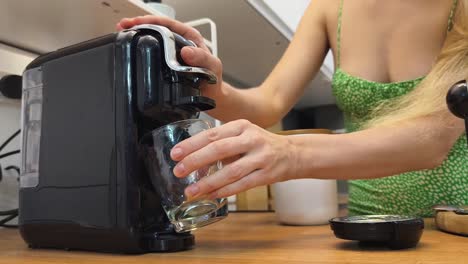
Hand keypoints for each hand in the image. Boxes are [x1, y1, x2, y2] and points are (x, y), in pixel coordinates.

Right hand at [116, 15, 222, 100]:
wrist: (212, 96)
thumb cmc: (214, 80)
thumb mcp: (212, 66)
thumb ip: (203, 58)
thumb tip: (187, 52)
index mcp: (190, 37)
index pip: (167, 23)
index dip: (150, 21)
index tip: (137, 23)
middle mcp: (180, 42)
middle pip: (156, 28)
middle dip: (138, 25)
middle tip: (123, 26)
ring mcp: (172, 53)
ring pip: (152, 39)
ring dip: (137, 36)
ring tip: (123, 34)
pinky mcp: (167, 64)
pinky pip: (153, 54)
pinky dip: (141, 50)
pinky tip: (132, 50)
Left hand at [170, 119, 298, 198]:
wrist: (293, 153)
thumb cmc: (261, 144)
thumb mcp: (243, 134)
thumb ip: (221, 145)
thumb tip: (193, 160)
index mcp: (241, 126)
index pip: (212, 134)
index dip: (192, 144)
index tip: (175, 153)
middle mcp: (251, 139)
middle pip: (219, 150)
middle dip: (196, 161)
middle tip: (179, 171)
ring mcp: (261, 157)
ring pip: (230, 171)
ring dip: (208, 182)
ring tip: (191, 190)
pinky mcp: (266, 175)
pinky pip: (242, 185)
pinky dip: (224, 191)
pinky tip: (211, 195)